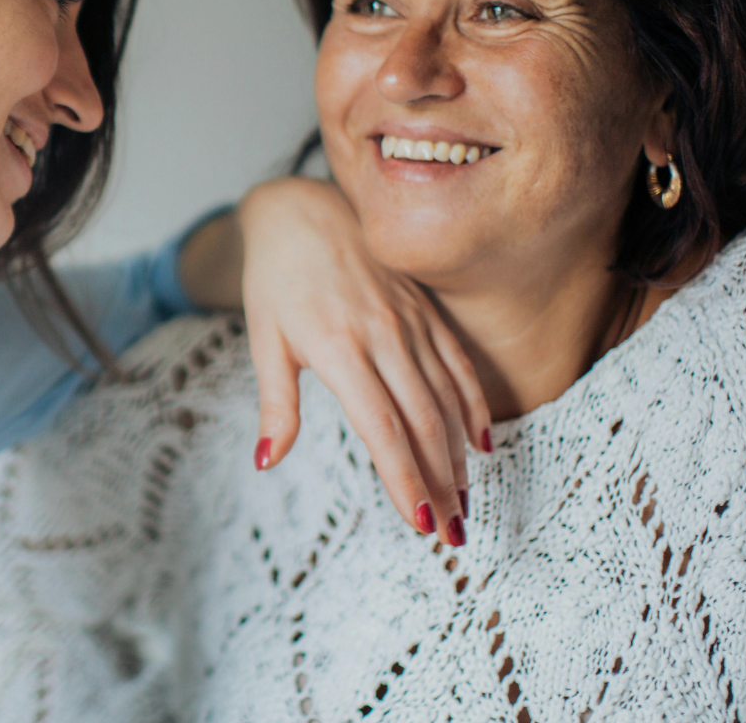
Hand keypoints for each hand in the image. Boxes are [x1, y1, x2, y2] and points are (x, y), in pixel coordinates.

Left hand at [180, 178, 489, 544]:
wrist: (301, 211)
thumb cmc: (275, 280)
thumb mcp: (264, 341)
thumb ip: (275, 404)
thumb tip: (267, 461)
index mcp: (339, 347)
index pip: (382, 427)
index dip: (404, 476)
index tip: (418, 521)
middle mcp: (383, 335)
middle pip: (423, 422)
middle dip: (440, 484)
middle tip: (451, 534)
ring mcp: (410, 322)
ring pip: (446, 399)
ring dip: (459, 457)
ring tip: (466, 504)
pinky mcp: (425, 311)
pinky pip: (458, 365)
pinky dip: (473, 406)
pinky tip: (481, 444)